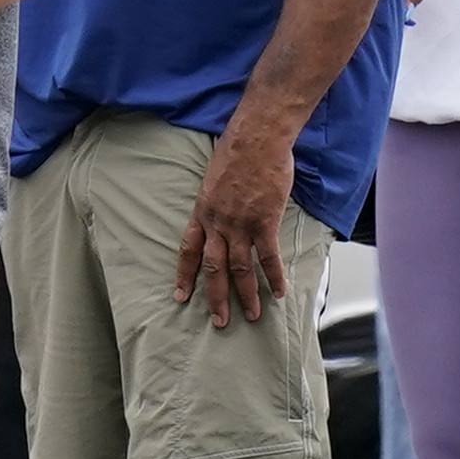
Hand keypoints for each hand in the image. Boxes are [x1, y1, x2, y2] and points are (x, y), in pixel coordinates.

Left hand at [172, 119, 298, 327]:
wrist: (257, 137)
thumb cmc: (237, 149)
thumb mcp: (214, 176)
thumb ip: (216, 199)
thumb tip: (222, 210)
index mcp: (202, 211)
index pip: (188, 250)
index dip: (184, 275)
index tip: (180, 296)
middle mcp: (217, 222)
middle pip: (213, 268)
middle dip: (215, 297)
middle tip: (219, 321)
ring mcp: (240, 223)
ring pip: (240, 269)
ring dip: (246, 295)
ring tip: (252, 315)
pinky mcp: (264, 221)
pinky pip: (268, 257)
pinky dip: (273, 277)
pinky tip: (278, 292)